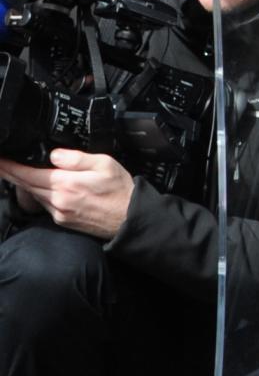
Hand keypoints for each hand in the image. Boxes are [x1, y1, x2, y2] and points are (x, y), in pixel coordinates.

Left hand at [0, 150, 133, 238]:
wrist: (128, 219)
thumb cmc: (120, 190)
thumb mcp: (104, 163)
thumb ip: (76, 157)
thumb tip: (54, 154)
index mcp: (66, 184)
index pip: (29, 175)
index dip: (11, 168)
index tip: (1, 161)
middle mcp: (58, 201)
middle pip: (27, 186)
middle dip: (12, 174)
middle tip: (2, 164)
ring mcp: (59, 213)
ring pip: (34, 195)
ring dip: (24, 184)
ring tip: (17, 172)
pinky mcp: (63, 221)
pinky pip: (45, 204)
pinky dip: (38, 193)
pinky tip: (40, 186)